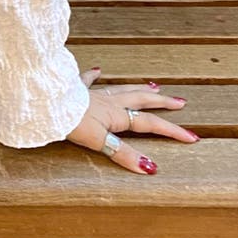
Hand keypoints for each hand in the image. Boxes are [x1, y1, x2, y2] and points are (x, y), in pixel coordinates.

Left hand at [64, 67, 198, 174]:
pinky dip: (95, 76)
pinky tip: (98, 69)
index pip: (150, 123)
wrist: (45, 100)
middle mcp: (109, 102)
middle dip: (161, 102)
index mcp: (116, 115)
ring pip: (121, 88)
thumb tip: (150, 168)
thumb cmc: (70, 121)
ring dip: (137, 88)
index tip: (192, 137)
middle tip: (180, 101)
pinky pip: (88, 80)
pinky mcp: (75, 89)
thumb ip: (123, 154)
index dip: (171, 131)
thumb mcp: (99, 141)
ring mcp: (93, 93)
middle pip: (140, 100)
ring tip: (152, 86)